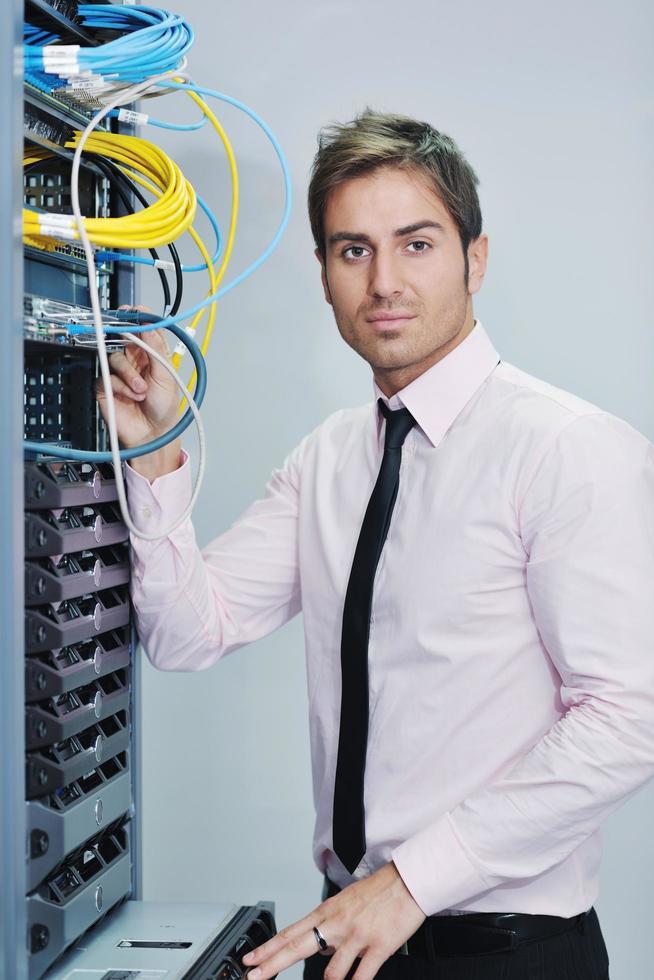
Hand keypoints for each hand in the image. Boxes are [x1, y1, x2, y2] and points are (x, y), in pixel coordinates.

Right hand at [95, 306, 181, 480]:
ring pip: (115, 358)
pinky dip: (120, 385)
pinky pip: (106, 375)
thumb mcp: (166, 375)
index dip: (137, 319)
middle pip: (123, 339)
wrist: (152, 434)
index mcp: (151, 356)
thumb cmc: (164, 408)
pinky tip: (130, 396)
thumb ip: (156, 348)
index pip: (142, 331)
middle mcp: (134, 361)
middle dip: (126, 339)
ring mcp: (119, 373)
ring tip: (141, 390)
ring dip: (130, 374)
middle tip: (127, 335)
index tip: (134, 311)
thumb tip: (149, 324)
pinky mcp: (105, 385)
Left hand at [241, 862, 425, 979]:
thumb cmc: (378, 890)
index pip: (290, 932)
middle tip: (253, 976)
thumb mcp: (346, 901)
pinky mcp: (378, 947)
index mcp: (327, 912)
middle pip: (297, 947)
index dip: (267, 947)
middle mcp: (337, 924)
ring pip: (330, 970)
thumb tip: (319, 947)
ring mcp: (356, 936)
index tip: (250, 959)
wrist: (407, 881)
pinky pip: (361, 976)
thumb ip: (329, 923)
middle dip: (272, 964)